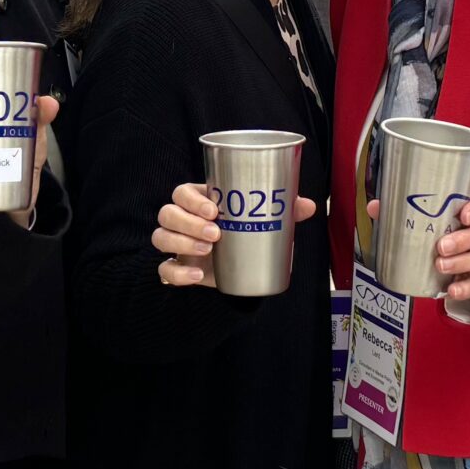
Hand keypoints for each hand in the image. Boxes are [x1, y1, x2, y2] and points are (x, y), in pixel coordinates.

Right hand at [154, 181, 317, 287]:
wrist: (238, 273)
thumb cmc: (245, 237)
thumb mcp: (262, 224)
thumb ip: (283, 213)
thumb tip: (308, 205)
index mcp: (199, 203)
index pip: (183, 192)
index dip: (192, 199)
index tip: (214, 209)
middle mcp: (182, 221)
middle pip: (168, 212)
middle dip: (189, 221)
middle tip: (216, 232)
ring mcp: (176, 244)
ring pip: (161, 236)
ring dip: (182, 242)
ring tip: (210, 250)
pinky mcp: (176, 267)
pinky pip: (165, 269)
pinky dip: (178, 272)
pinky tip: (197, 276)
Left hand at [365, 189, 469, 304]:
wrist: (437, 268)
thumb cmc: (431, 236)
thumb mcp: (415, 221)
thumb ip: (397, 212)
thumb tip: (375, 207)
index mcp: (468, 213)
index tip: (464, 215)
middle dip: (465, 239)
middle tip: (442, 246)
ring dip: (463, 262)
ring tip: (440, 265)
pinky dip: (465, 287)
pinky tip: (452, 289)